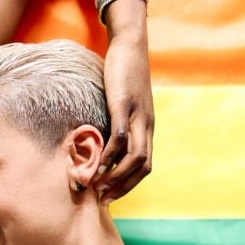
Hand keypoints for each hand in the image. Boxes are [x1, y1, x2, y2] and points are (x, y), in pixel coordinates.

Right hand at [96, 31, 154, 203]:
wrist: (131, 46)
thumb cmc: (124, 75)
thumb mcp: (124, 104)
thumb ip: (119, 122)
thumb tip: (105, 140)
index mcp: (147, 128)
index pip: (145, 166)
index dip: (129, 185)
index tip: (111, 195)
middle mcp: (146, 125)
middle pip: (143, 167)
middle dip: (123, 187)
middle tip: (103, 198)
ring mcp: (137, 116)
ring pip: (134, 156)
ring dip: (116, 175)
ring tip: (97, 185)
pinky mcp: (124, 105)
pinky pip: (120, 136)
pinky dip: (109, 154)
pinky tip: (97, 163)